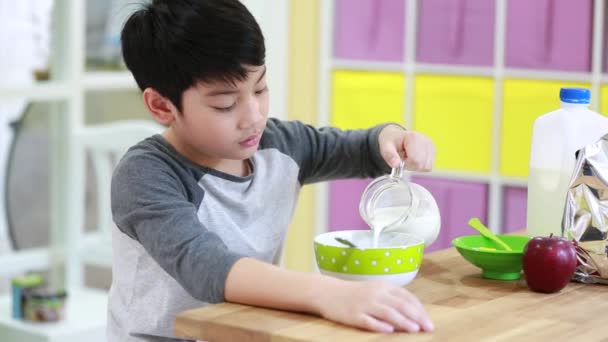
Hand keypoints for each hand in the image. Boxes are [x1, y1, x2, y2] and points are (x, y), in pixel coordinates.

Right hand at [315, 279, 433, 332]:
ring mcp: (364, 304)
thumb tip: (414, 313)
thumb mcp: (375, 290)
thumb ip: (392, 299)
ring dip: (403, 321)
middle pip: (400, 305)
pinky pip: (368, 321)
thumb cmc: (355, 293)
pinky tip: (389, 330)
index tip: (428, 321)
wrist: (327, 292)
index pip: (407, 297)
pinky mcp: (353, 315)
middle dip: (417, 317)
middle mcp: (375, 294)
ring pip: (387, 312)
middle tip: (428, 328)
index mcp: (383, 286)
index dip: (419, 310)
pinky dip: (379, 325)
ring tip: (415, 330)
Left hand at [378, 125, 435, 170]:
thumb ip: (390, 156)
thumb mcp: (386, 147)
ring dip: (416, 166)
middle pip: (422, 165)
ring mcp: (431, 145)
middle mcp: (425, 140)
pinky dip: (421, 165)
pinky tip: (415, 158)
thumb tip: (396, 165)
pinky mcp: (433, 150)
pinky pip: (429, 166)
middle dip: (411, 166)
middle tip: (404, 158)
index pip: (415, 160)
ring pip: (427, 167)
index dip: (406, 164)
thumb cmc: (391, 141)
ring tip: (409, 157)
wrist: (396, 136)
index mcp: (413, 137)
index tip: (400, 158)